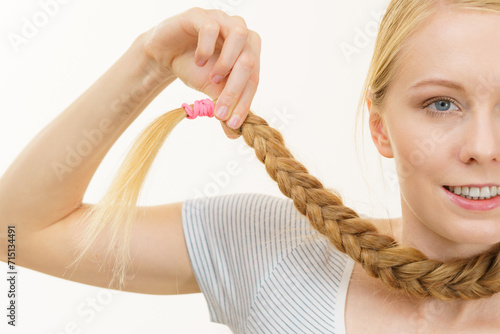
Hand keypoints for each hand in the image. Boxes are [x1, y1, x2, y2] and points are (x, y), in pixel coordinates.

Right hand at [143, 7, 260, 138]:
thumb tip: (234, 134)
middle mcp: (240, 33)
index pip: (254, 78)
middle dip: (235, 90)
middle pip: (250, 60)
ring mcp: (222, 20)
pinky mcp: (201, 15)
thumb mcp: (211, 91)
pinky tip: (198, 60)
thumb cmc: (193, 69)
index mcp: (249, 52)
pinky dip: (206, 47)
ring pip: (239, 35)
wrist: (164, 54)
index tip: (233, 124)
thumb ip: (224, 106)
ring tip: (212, 78)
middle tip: (219, 111)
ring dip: (227, 63)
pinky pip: (211, 27)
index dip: (245, 103)